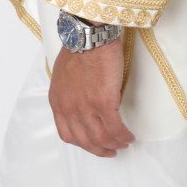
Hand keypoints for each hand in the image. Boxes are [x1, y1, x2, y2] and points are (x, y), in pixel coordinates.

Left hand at [49, 38, 135, 157]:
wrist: (89, 35)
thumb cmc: (79, 48)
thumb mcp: (62, 75)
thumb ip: (68, 93)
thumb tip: (80, 102)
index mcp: (58, 101)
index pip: (67, 133)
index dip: (82, 143)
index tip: (92, 144)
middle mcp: (69, 108)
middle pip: (85, 140)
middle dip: (99, 149)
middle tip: (110, 150)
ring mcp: (85, 108)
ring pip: (101, 138)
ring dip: (114, 144)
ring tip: (123, 143)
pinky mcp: (103, 103)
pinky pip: (115, 128)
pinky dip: (123, 136)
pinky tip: (129, 136)